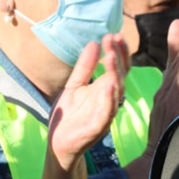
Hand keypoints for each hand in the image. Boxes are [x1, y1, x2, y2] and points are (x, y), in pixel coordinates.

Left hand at [49, 34, 128, 169]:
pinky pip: (106, 113)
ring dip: (115, 73)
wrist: (57, 144)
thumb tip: (94, 42)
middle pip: (120, 75)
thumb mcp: (74, 85)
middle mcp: (110, 99)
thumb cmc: (69, 116)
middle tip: (114, 39)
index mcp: (105, 89)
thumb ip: (85, 66)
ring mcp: (105, 113)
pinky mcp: (97, 128)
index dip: (118, 51)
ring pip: (116, 92)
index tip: (113, 35)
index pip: (119, 67)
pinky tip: (108, 85)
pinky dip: (109, 99)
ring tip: (111, 56)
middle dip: (118, 57)